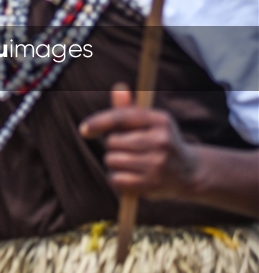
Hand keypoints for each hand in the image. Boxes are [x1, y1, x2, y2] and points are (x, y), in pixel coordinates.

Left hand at [79, 84, 200, 199]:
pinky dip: (118, 179)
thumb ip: (129, 109)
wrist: (190, 172)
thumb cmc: (160, 141)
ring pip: (112, 160)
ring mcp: (158, 164)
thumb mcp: (150, 122)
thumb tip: (118, 88)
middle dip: (114, 146)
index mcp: (160, 120)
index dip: (98, 122)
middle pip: (112, 142)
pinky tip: (133, 177)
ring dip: (114, 163)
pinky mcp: (153, 184)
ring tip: (133, 163)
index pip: (121, 117)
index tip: (83, 130)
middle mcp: (161, 141)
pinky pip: (116, 179)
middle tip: (130, 149)